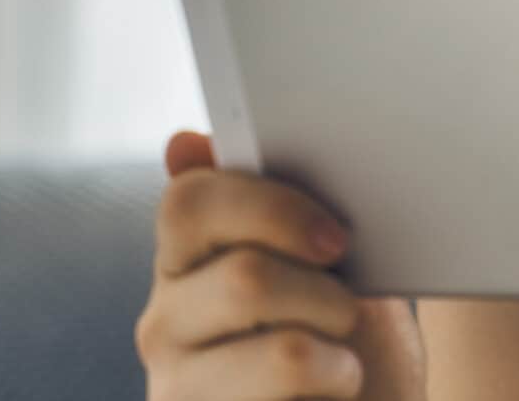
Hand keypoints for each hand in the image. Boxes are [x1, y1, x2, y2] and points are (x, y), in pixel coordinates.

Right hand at [137, 131, 425, 400]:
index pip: (189, 200)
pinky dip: (338, 378)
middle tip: (351, 307)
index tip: (338, 239)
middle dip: (325, 288)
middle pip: (243, 273)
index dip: (272, 208)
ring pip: (275, 340)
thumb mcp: (335, 266)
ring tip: (346, 356)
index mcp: (191, 259)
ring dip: (336, 334)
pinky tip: (336, 389)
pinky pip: (289, 373)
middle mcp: (166, 318)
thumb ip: (279, 204)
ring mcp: (175, 381)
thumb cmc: (352, 346)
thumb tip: (183, 141)